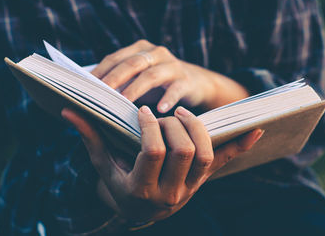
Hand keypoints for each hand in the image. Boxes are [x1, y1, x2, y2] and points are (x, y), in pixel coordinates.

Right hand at [61, 106, 263, 223]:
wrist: (140, 213)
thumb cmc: (119, 186)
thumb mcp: (104, 166)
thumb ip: (90, 139)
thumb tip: (69, 113)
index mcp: (143, 189)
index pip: (153, 151)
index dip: (148, 126)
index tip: (140, 111)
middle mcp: (171, 192)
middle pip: (184, 149)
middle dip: (173, 125)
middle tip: (161, 115)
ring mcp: (191, 188)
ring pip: (206, 154)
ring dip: (198, 128)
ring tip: (182, 114)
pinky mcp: (203, 182)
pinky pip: (226, 163)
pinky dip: (241, 146)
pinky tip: (256, 130)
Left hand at [92, 39, 248, 112]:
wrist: (195, 83)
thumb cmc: (158, 84)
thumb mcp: (138, 78)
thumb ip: (119, 82)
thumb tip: (88, 94)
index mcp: (139, 49)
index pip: (115, 58)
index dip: (100, 72)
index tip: (85, 88)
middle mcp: (156, 53)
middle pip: (132, 64)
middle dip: (114, 78)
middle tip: (101, 94)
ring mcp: (172, 66)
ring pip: (151, 75)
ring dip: (136, 89)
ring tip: (124, 102)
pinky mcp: (186, 80)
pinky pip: (175, 89)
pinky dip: (167, 99)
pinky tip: (159, 110)